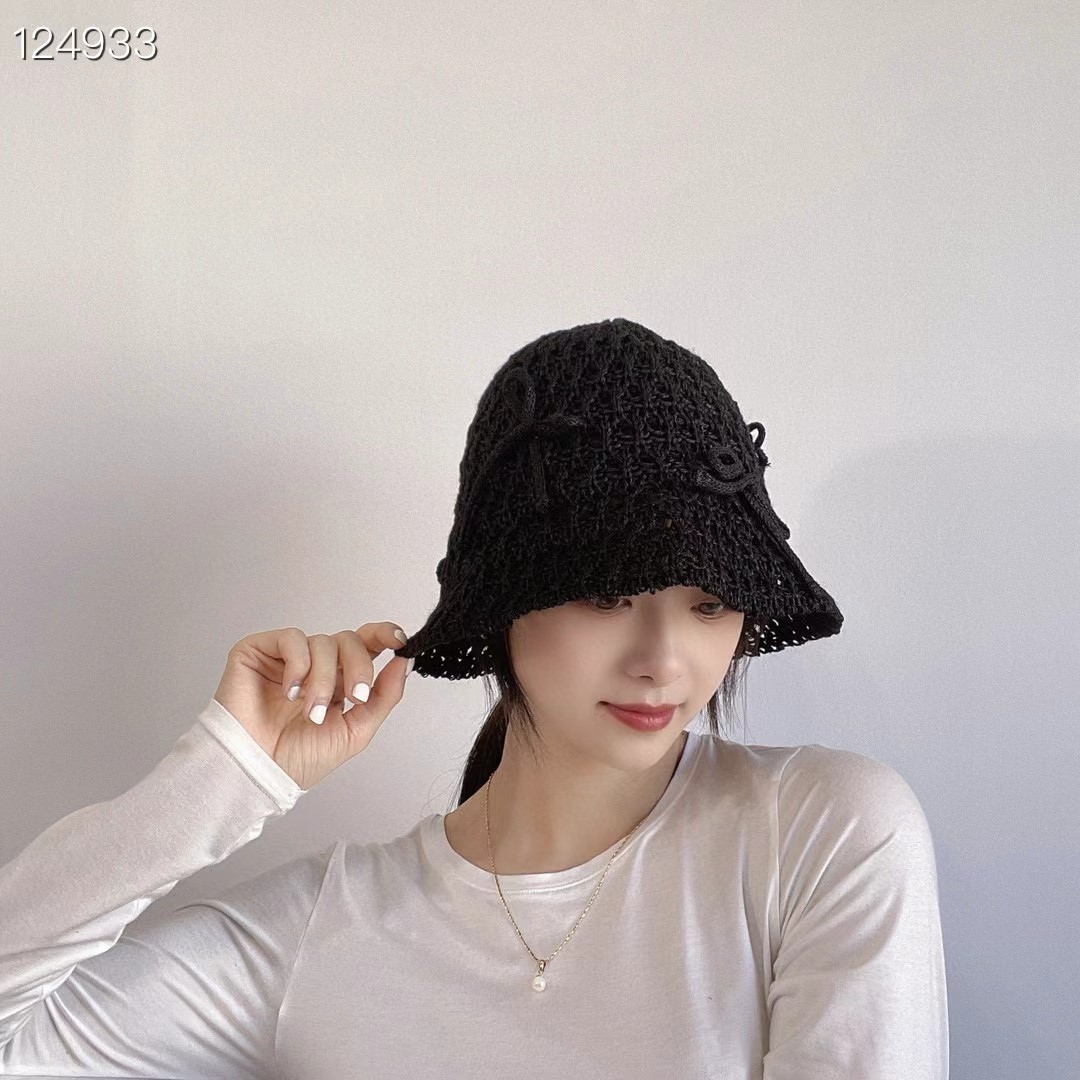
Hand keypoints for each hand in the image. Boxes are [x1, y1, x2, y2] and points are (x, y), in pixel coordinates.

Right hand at [212, 623, 411, 790]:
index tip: (399, 639)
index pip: (365, 645)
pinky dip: (299, 665)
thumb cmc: (298, 760)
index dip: (384, 634)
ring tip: (311, 710)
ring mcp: (287, 657)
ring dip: (324, 679)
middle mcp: (315, 665)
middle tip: (355, 698)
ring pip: (323, 642)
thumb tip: (405, 662)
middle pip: (350, 640)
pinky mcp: (259, 651)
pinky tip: (290, 692)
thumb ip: (384, 696)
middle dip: (359, 668)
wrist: (258, 772)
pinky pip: (292, 639)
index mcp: (339, 681)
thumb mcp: (355, 731)